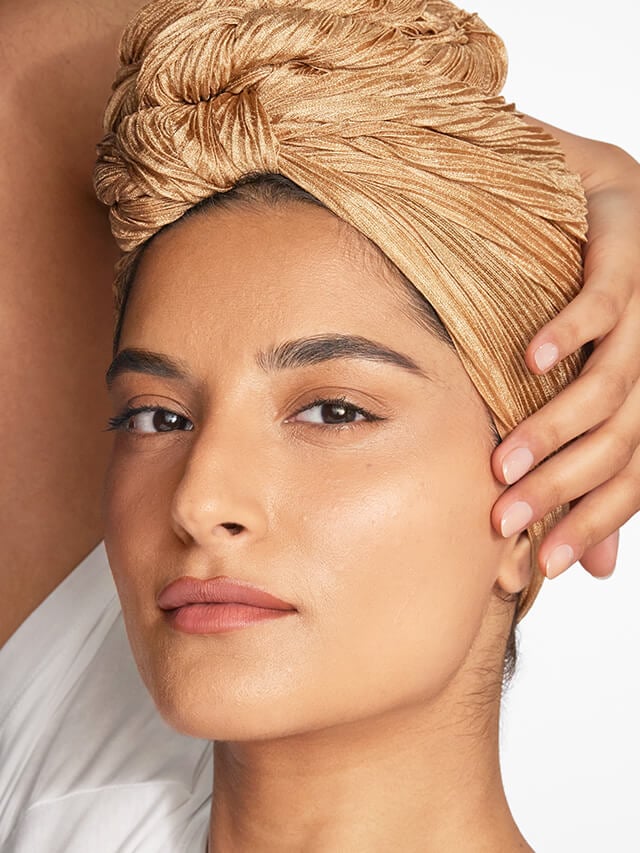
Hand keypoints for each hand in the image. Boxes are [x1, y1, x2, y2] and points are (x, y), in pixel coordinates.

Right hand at [491, 122, 639, 579]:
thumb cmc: (591, 305)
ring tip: (505, 462)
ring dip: (554, 427)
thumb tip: (597, 566)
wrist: (605, 199)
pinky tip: (532, 358)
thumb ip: (596, 471)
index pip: (635, 476)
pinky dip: (570, 332)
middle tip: (505, 518)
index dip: (593, 522)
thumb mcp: (587, 388)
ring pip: (610, 384)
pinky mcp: (627, 252)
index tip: (544, 564)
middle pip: (620, 440)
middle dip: (562, 487)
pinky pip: (603, 300)